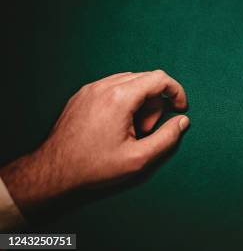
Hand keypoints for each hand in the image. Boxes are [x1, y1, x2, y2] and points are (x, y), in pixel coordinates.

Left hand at [0, 70, 188, 215]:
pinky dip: (124, 100)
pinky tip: (117, 124)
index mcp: (120, 98)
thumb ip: (167, 138)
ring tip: (132, 129)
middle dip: (155, 102)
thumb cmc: (94, 166)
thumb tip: (182, 121)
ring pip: (130, 81)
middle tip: (147, 130)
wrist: (52, 172)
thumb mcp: (138, 159)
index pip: (159, 79)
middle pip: (145, 79)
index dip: (176, 91)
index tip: (181, 108)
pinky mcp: (82, 95)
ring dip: (140, 101)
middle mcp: (104, 86)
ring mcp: (90, 88)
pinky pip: (112, 87)